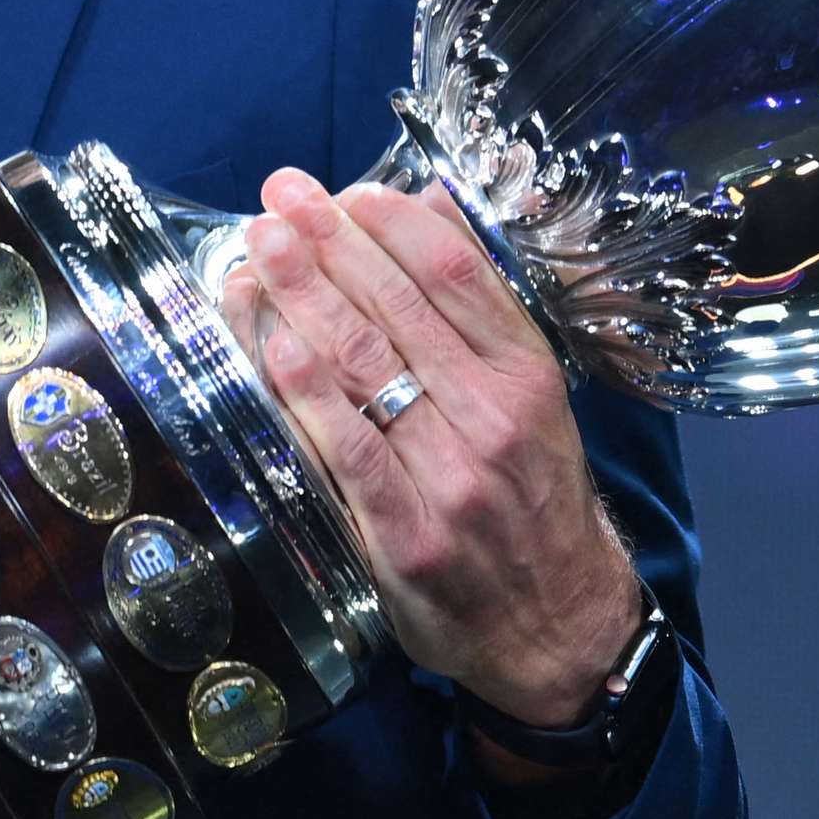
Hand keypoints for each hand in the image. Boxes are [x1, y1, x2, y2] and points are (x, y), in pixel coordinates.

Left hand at [222, 169, 642, 742]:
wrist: (559, 627)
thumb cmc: (535, 498)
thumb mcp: (535, 398)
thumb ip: (481, 310)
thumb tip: (430, 210)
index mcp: (528, 375)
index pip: (455, 274)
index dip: (393, 223)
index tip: (345, 191)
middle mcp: (493, 417)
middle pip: (397, 308)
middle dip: (329, 243)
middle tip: (279, 197)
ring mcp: (449, 477)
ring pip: (366, 367)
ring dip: (303, 297)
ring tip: (259, 248)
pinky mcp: (405, 535)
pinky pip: (347, 451)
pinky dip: (308, 394)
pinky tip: (272, 345)